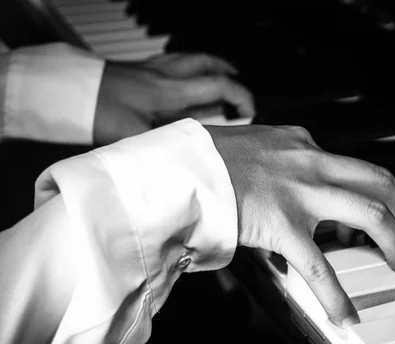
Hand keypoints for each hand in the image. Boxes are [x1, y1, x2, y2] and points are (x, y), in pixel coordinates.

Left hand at [94, 53, 254, 144]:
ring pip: (193, 57)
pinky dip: (189, 65)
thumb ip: (166, 146)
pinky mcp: (141, 67)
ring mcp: (153, 68)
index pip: (218, 85)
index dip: (241, 97)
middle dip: (232, 76)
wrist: (69, 91)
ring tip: (223, 77)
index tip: (249, 112)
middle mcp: (166, 75)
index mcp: (170, 92)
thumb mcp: (136, 138)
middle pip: (210, 64)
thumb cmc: (98, 113)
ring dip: (213, 66)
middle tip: (241, 91)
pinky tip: (186, 76)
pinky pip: (174, 60)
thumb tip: (188, 159)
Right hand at [206, 124, 394, 327]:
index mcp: (301, 145)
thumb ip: (274, 160)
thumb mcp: (250, 146)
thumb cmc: (206, 158)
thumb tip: (279, 178)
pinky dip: (337, 295)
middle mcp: (311, 164)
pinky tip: (347, 315)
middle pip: (380, 181)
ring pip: (369, 216)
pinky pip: (320, 267)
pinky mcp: (284, 226)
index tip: (384, 201)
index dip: (376, 187)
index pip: (351, 165)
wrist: (180, 168)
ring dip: (393, 242)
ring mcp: (302, 194)